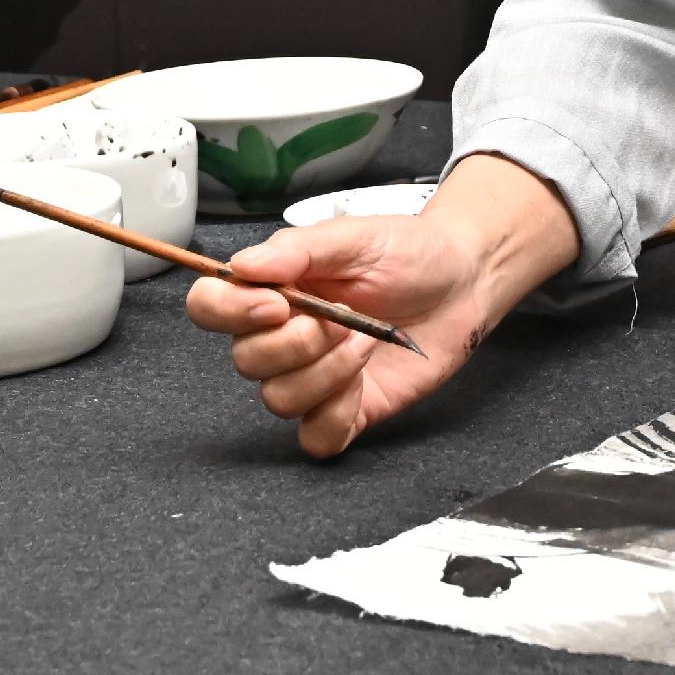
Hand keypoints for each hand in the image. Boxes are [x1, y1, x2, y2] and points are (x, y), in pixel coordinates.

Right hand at [186, 152, 579, 457]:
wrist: (463, 280)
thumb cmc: (408, 253)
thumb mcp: (353, 236)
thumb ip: (297, 249)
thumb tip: (241, 266)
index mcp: (273, 289)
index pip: (210, 307)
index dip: (230, 312)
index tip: (276, 303)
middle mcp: (283, 337)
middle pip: (246, 361)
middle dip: (297, 342)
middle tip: (341, 318)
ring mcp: (313, 378)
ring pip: (279, 399)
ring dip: (326, 372)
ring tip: (365, 340)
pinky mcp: (347, 411)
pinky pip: (315, 437)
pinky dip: (336, 416)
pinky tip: (363, 385)